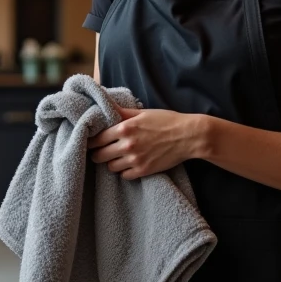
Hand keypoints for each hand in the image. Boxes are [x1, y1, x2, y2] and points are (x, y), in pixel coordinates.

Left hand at [87, 105, 201, 179]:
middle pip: (99, 155)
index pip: (96, 139)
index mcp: (125, 128)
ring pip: (110, 167)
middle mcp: (127, 145)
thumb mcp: (143, 112)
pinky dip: (124, 171)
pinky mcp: (144, 171)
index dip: (91, 140)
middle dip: (97, 153)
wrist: (189, 136)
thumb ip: (122, 112)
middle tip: (101, 151)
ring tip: (116, 157)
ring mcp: (135, 160)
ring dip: (111, 162)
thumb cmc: (167, 121)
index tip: (91, 141)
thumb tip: (106, 106)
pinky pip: (124, 175)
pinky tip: (128, 164)